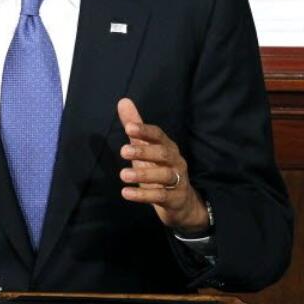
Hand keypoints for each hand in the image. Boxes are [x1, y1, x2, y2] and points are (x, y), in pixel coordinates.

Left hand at [117, 98, 207, 233]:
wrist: (181, 202)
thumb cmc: (159, 170)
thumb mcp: (146, 149)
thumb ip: (136, 127)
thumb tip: (123, 101)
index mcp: (168, 147)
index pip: (158, 135)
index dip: (145, 131)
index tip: (128, 127)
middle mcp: (175, 161)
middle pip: (163, 153)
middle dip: (144, 151)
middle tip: (123, 151)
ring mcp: (178, 180)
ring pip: (165, 175)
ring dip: (143, 174)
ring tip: (123, 175)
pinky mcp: (175, 198)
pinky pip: (160, 196)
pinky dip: (143, 195)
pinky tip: (126, 193)